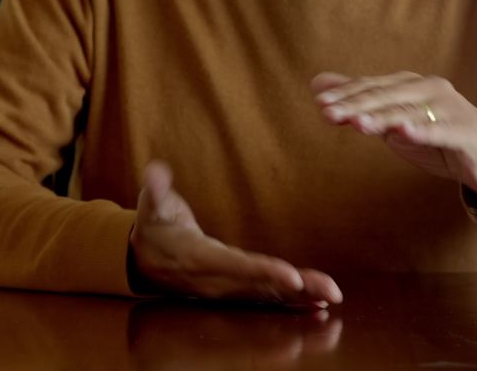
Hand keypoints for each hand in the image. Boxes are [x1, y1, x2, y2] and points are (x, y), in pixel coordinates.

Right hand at [129, 161, 342, 307]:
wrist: (144, 260)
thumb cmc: (154, 226)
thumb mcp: (151, 206)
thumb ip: (155, 190)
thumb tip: (156, 172)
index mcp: (198, 258)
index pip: (235, 266)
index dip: (264, 272)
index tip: (293, 277)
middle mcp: (216, 281)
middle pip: (260, 287)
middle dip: (297, 289)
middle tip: (330, 291)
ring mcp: (226, 290)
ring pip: (267, 296)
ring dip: (302, 298)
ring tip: (332, 296)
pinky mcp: (234, 291)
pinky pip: (266, 299)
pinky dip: (291, 303)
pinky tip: (317, 304)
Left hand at [311, 72, 476, 199]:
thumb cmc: (441, 139)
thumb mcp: (397, 124)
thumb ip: (363, 106)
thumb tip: (319, 85)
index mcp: (413, 86)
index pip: (374, 87)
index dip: (347, 94)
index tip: (320, 102)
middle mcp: (431, 90)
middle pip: (387, 97)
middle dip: (356, 104)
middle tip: (328, 111)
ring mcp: (450, 109)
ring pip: (409, 112)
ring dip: (380, 117)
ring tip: (356, 122)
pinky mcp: (466, 132)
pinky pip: (440, 130)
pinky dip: (421, 130)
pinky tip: (402, 132)